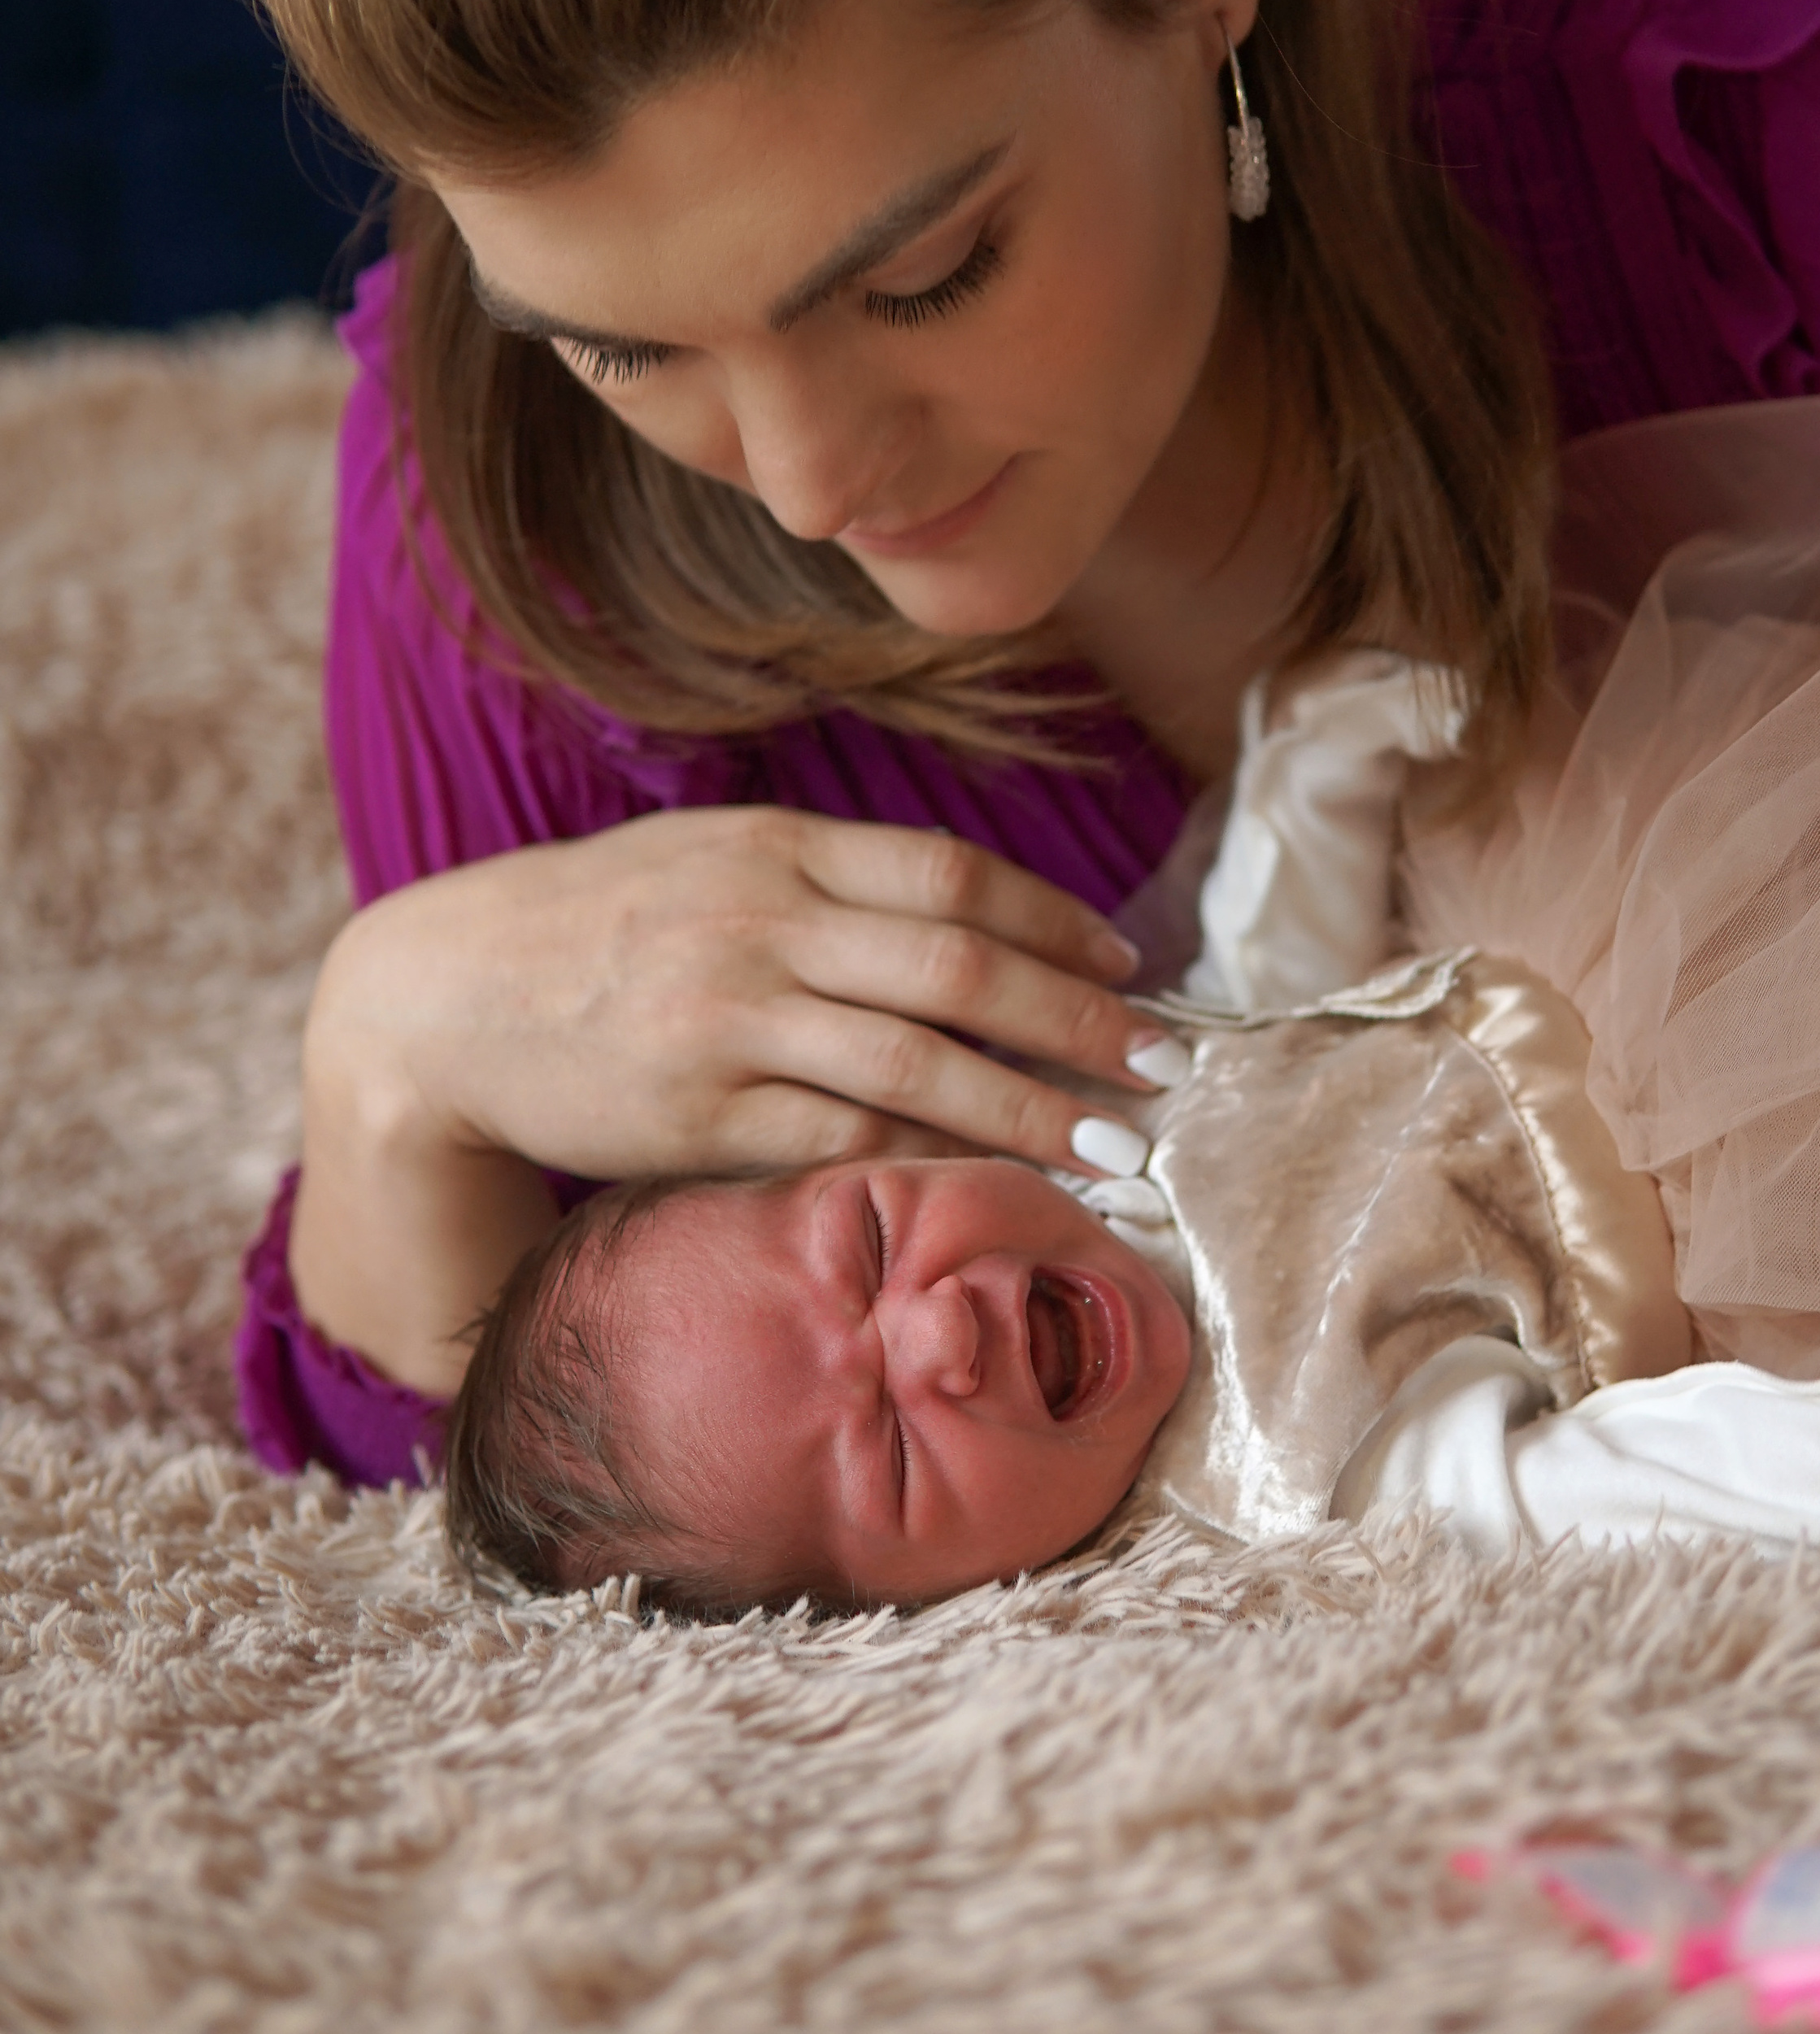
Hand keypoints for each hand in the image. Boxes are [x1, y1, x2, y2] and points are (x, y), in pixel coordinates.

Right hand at [289, 808, 1171, 1389]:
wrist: (442, 995)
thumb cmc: (596, 927)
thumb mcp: (708, 861)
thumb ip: (824, 879)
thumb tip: (966, 918)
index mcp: (775, 848)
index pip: (951, 877)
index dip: (1054, 923)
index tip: (1127, 967)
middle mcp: (763, 923)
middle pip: (960, 970)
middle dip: (1080, 1022)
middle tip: (1163, 1068)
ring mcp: (731, 1019)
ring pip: (919, 1066)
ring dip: (1034, 1112)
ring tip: (1116, 1150)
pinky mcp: (700, 1112)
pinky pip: (845, 1141)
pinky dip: (935, 1164)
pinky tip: (997, 1186)